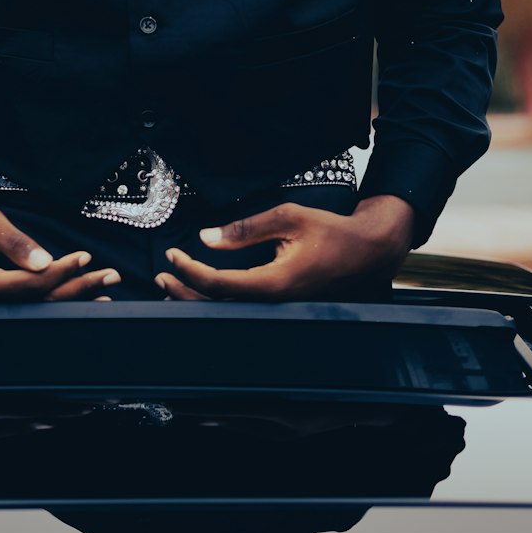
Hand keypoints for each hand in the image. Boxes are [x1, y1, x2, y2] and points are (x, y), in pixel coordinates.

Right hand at [0, 178, 119, 301]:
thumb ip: (14, 241)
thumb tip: (46, 262)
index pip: (28, 285)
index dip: (59, 273)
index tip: (84, 257)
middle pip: (38, 303)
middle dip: (77, 290)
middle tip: (111, 277)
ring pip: (37, 309)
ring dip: (73, 299)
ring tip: (105, 293)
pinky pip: (31, 308)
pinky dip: (57, 301)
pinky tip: (81, 299)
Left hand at [155, 194, 415, 300]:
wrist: (370, 253)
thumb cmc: (332, 231)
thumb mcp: (288, 217)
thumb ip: (245, 228)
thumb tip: (206, 237)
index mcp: (277, 284)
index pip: (221, 284)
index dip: (191, 271)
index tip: (172, 255)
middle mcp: (277, 306)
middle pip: (220, 309)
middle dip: (185, 294)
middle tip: (161, 276)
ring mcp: (282, 314)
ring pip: (232, 315)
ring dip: (200, 301)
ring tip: (173, 286)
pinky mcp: (285, 312)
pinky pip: (246, 313)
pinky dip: (220, 304)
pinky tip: (204, 294)